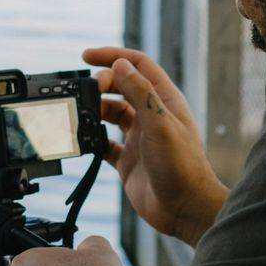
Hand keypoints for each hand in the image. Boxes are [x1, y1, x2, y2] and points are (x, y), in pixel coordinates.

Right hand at [82, 45, 228, 245]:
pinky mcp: (128, 161)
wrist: (185, 210)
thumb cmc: (182, 167)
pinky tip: (83, 139)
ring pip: (111, 114)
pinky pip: (104, 144)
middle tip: (85, 91)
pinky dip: (92, 139)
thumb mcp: (160, 124)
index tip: (87, 56)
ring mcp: (139, 138)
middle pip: (121, 87)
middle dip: (100, 84)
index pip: (138, 65)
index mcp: (164, 101)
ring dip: (94, 110)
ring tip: (80, 114)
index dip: (113, 56)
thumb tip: (120, 64)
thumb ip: (141, 93)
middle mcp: (152, 116)